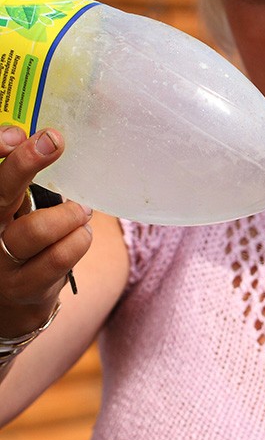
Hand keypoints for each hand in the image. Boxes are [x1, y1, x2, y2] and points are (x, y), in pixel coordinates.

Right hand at [0, 126, 92, 338]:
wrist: (8, 304)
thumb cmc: (15, 242)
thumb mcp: (10, 210)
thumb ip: (18, 180)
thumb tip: (43, 138)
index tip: (16, 134)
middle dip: (26, 163)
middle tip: (53, 142)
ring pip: (37, 229)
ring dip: (69, 215)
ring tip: (81, 212)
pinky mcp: (24, 287)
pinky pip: (60, 257)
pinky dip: (80, 239)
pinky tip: (82, 234)